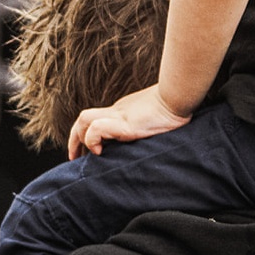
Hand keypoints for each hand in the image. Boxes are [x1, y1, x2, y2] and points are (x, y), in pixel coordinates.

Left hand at [67, 84, 191, 159]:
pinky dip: (92, 140)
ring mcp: (119, 116)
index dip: (86, 135)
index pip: (97, 119)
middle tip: (74, 158)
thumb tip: (156, 133)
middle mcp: (117, 111)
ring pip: (84, 120)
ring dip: (78, 139)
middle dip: (74, 139)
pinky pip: (96, 128)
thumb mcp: (158, 117)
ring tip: (84, 156)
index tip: (89, 153)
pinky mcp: (124, 124)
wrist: (180, 96)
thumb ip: (150, 124)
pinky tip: (100, 152)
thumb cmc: (176, 107)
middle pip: (84, 118)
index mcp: (124, 111)